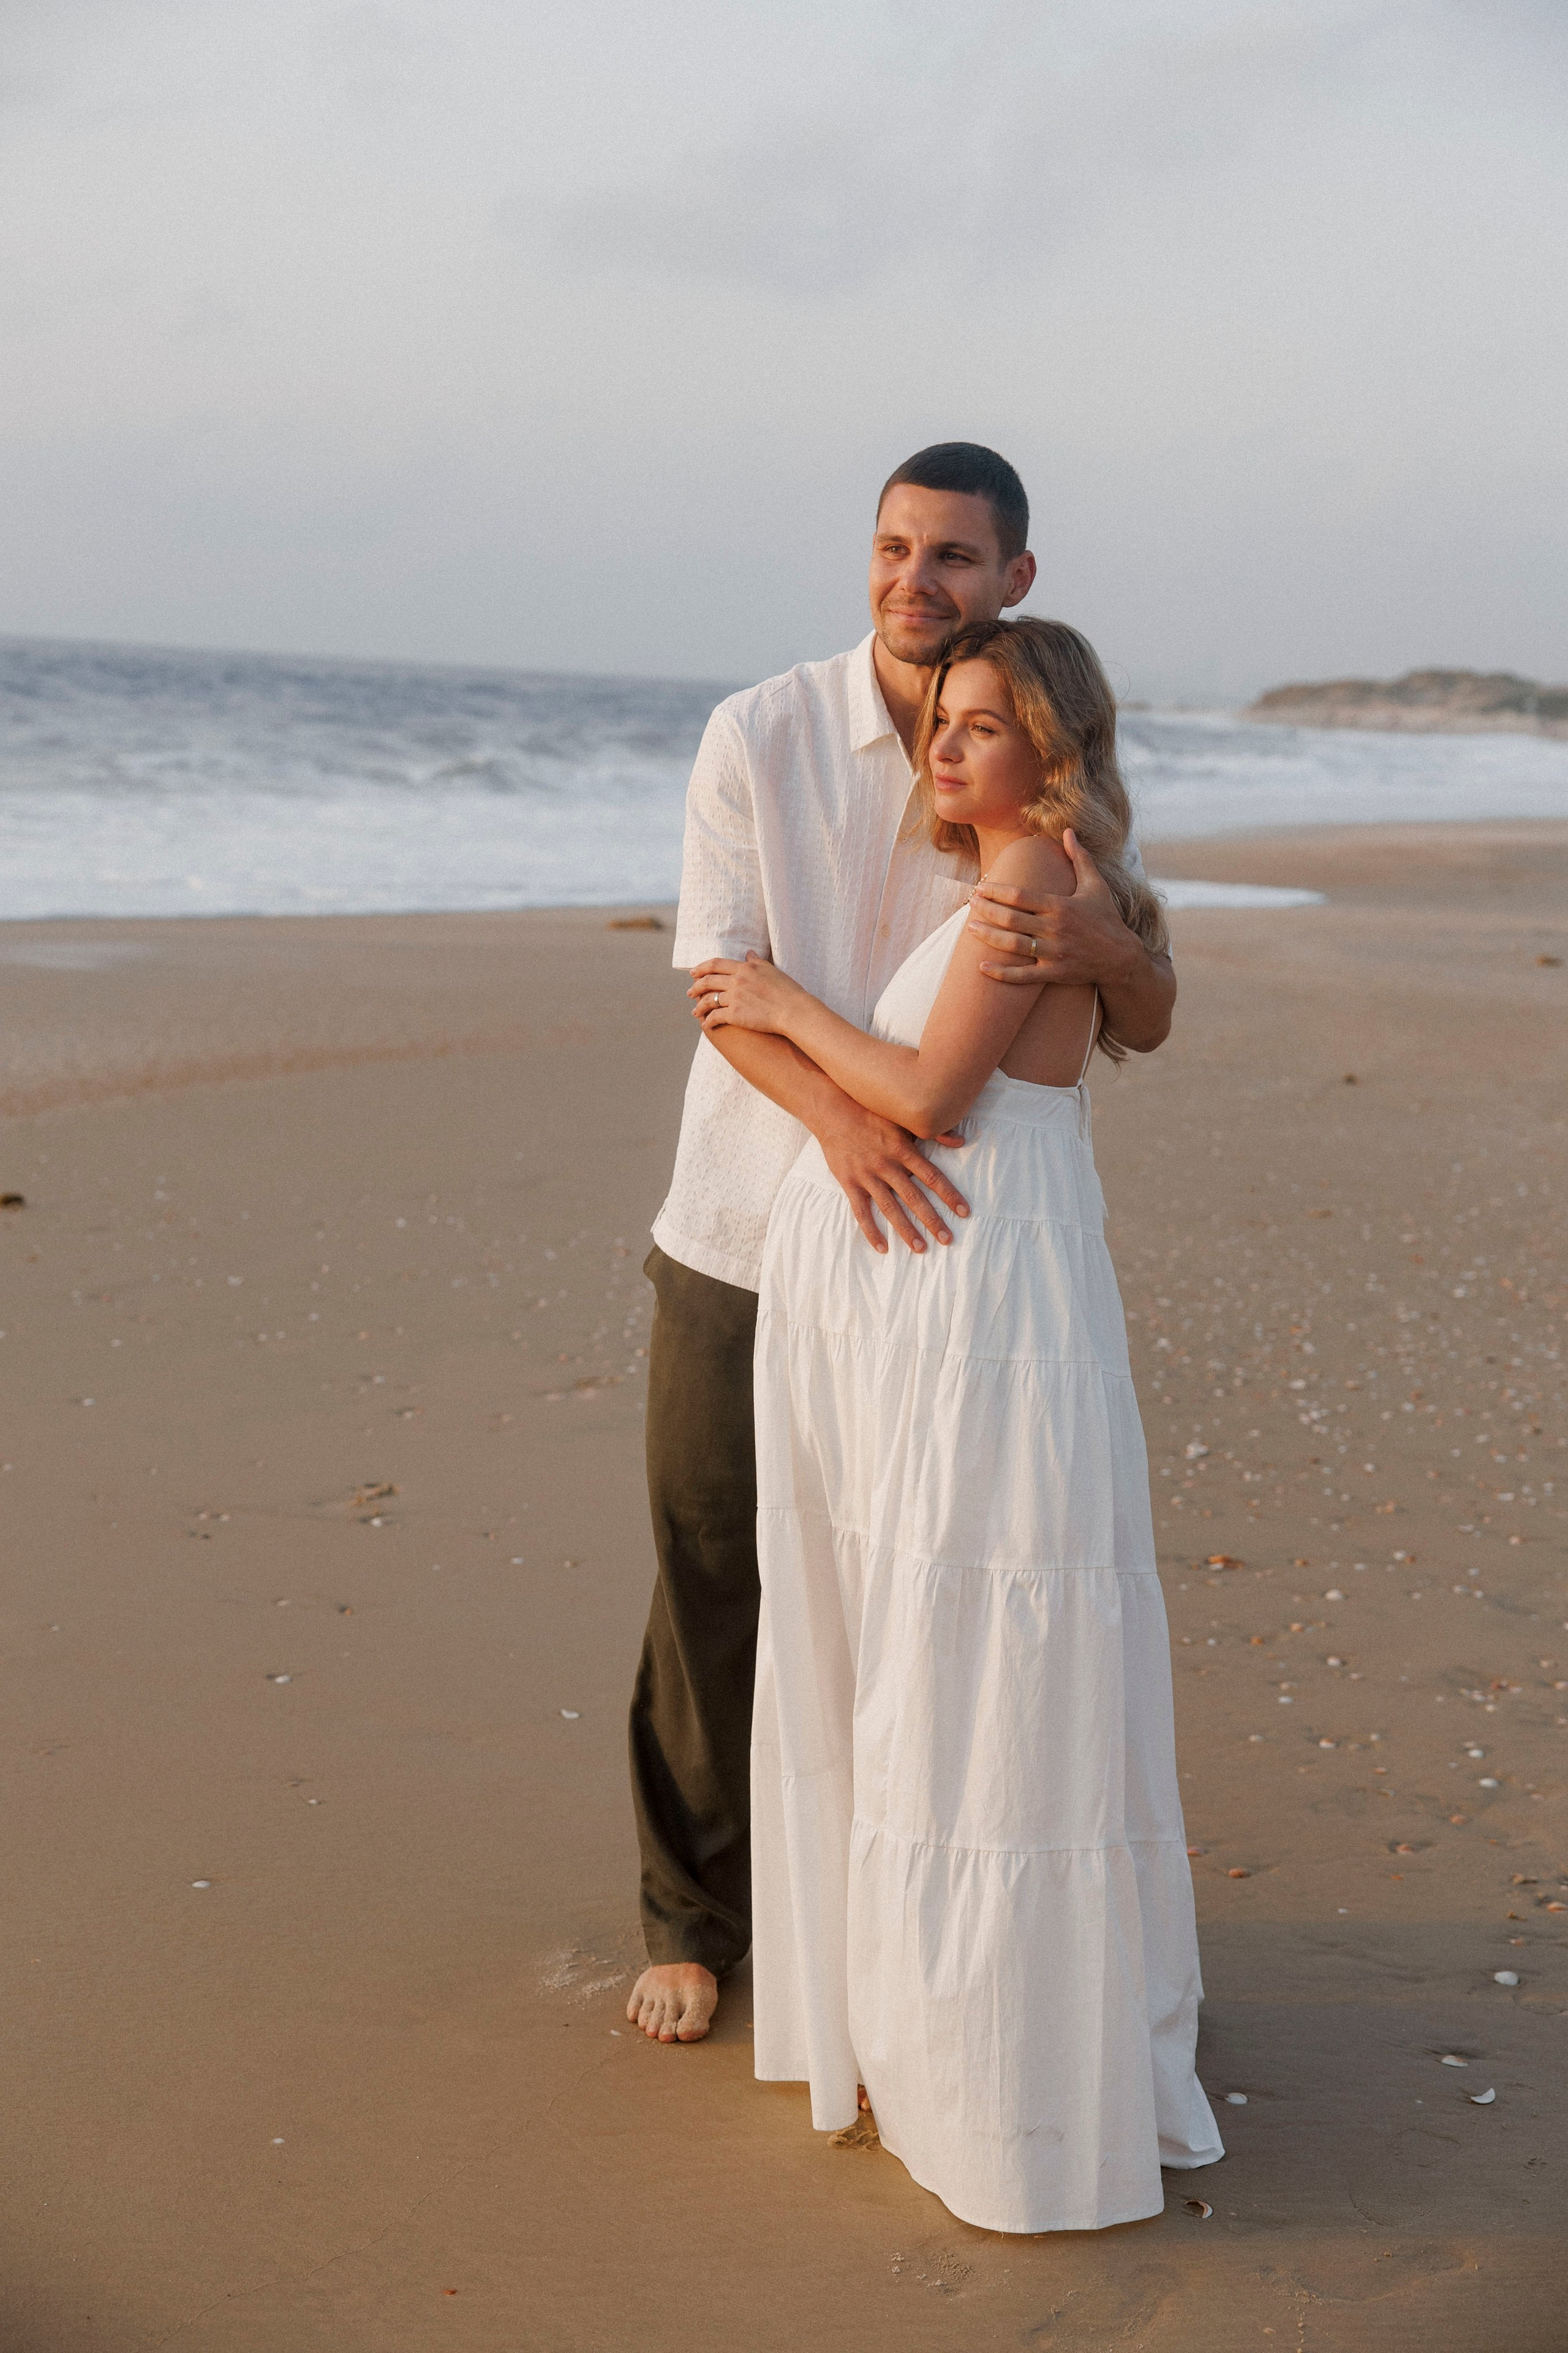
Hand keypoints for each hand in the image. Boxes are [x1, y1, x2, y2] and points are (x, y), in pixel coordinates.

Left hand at [688, 951, 804, 1034]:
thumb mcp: (772, 970)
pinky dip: (709, 1022)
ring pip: (709, 1000)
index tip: (693, 973)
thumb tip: (748, 953)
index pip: (716, 964)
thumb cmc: (788, 991)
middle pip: (708, 981)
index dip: (701, 968)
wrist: (794, 1011)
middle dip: (696, 987)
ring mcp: (735, 998)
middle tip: (690, 993)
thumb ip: (757, 961)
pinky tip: (707, 1026)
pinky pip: (715, 1017)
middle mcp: (737, 981)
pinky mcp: (736, 1015)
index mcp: (745, 968)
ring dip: (699, 1006)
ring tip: (695, 1012)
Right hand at [816, 1099, 968, 1255]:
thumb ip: (934, 1132)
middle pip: (914, 1198)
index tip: (964, 1212)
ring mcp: (867, 1176)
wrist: (834, 1112)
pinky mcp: (849, 1183)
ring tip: (920, 1248)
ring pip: (890, 1208)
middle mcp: (887, 1165)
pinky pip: (861, 1212)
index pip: (932, 1176)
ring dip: (906, 1230)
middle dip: (932, 1220)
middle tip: (947, 1239)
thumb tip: (962, 1141)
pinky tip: (883, 1248)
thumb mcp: (903, 1120)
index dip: (949, 1195)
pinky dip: (871, 1231)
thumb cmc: (872, 1114)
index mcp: (903, 1150)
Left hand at [968, 828, 1141, 987]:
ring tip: (971, 927)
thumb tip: (1068, 830)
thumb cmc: (1106, 918)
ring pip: (1013, 945)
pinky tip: (982, 967)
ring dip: (989, 937)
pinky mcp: (1055, 973)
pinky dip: (1001, 973)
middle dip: (987, 910)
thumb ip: (1080, 857)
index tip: (980, 887)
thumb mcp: (1096, 885)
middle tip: (971, 903)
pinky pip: (1022, 976)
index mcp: (1061, 905)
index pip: (1021, 896)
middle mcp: (1055, 929)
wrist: (1122, 958)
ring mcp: (1054, 953)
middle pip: (1012, 919)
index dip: (997, 891)